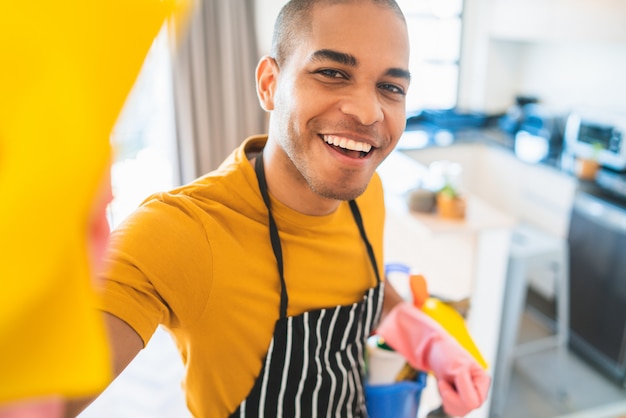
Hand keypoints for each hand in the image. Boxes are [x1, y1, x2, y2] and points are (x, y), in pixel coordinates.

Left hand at [376, 302, 490, 416]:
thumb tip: (474, 405)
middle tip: (444, 381)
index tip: (450, 380)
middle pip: (467, 408)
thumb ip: (467, 387)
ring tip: (445, 382)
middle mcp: (478, 389)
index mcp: (483, 381)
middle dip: (451, 397)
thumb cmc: (447, 354)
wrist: (433, 348)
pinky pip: (452, 410)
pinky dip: (444, 400)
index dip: (459, 395)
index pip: (475, 402)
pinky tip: (444, 387)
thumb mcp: (458, 369)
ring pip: (459, 411)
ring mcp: (469, 394)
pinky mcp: (459, 397)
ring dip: (447, 399)